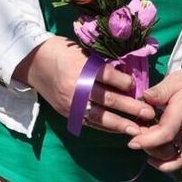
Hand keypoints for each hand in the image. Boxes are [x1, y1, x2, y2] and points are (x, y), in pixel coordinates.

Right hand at [16, 37, 155, 135]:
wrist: (32, 62)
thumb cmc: (60, 51)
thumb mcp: (81, 51)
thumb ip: (100, 64)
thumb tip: (125, 76)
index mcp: (80, 66)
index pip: (107, 76)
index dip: (124, 82)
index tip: (137, 87)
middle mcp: (75, 86)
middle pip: (107, 98)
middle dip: (130, 107)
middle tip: (149, 113)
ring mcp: (70, 102)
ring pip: (99, 116)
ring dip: (120, 123)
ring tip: (138, 129)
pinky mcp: (67, 112)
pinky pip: (89, 123)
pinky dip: (105, 127)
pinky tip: (119, 130)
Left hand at [127, 66, 181, 172]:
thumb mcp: (176, 80)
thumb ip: (160, 90)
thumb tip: (144, 97)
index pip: (166, 133)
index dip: (148, 140)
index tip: (132, 141)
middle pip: (164, 147)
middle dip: (145, 143)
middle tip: (133, 129)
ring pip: (168, 155)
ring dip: (152, 150)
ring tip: (141, 136)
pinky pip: (180, 160)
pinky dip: (167, 164)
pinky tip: (152, 159)